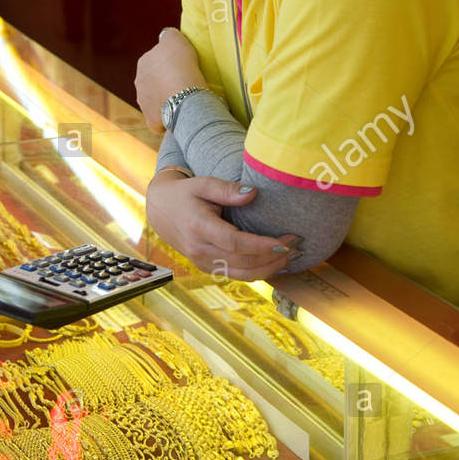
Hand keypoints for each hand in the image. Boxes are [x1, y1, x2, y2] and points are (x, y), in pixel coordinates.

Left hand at [135, 28, 204, 132]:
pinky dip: (168, 117)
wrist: (183, 95)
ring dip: (165, 99)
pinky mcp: (150, 119)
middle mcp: (139, 82)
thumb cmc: (181, 64)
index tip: (182, 66)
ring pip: (155, 100)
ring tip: (183, 99)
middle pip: (153, 81)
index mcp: (143, 63)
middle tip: (183, 83)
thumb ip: (168, 36)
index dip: (169, 63)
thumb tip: (166, 36)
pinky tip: (179, 113)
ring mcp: (143, 103)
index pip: (156, 60)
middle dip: (164, 82)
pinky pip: (159, 118)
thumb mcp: (176, 38)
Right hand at [146, 170, 299, 280]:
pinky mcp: (207, 268)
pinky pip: (237, 275)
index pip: (235, 243)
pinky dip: (259, 272)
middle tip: (297, 245)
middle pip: (243, 262)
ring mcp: (202, 263)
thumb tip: (254, 193)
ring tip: (292, 255)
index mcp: (198, 228)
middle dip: (273, 257)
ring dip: (270, 268)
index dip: (262, 245)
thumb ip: (227, 189)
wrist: (161, 211)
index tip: (286, 241)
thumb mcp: (203, 184)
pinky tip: (275, 263)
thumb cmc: (185, 194)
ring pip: (242, 274)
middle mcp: (200, 250)